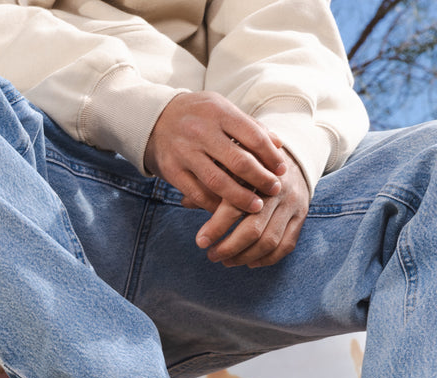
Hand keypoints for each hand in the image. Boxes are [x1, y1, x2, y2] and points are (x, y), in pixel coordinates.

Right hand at [144, 92, 287, 216]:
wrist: (154, 119)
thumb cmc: (197, 115)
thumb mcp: (222, 109)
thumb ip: (249, 126)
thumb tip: (278, 145)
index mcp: (218, 112)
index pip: (253, 137)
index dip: (271, 156)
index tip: (282, 170)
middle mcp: (201, 131)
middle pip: (238, 162)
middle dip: (260, 179)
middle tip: (274, 190)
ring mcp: (184, 152)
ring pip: (218, 182)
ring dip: (240, 198)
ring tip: (256, 206)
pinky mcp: (172, 170)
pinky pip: (197, 193)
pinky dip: (214, 205)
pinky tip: (227, 210)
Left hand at [196, 153, 308, 267]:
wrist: (289, 155)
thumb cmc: (250, 163)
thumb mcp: (229, 165)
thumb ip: (209, 183)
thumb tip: (185, 202)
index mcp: (255, 174)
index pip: (234, 207)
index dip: (216, 228)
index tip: (200, 242)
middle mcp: (276, 189)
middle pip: (253, 229)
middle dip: (229, 247)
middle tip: (211, 255)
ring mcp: (292, 203)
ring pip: (269, 241)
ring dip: (245, 257)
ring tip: (226, 261)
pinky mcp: (301, 215)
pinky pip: (286, 245)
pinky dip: (267, 259)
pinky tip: (250, 263)